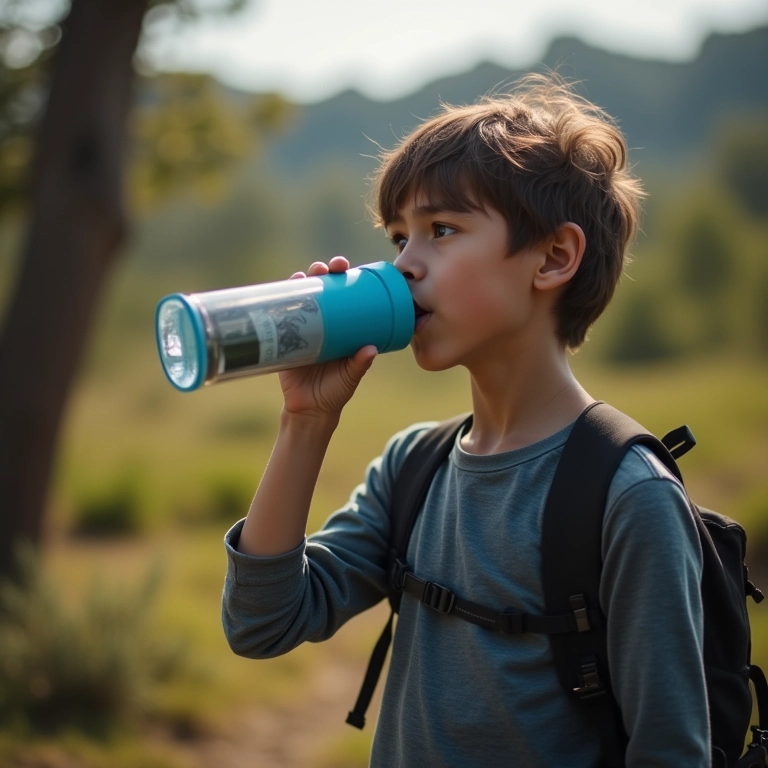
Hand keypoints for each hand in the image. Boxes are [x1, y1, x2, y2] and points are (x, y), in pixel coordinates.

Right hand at [278, 257, 377, 422]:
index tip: (349, 269)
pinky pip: (280, 316)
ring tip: (305, 274)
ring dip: (302, 280)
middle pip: (322, 289)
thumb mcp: (349, 377)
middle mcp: (322, 322)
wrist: (309, 410)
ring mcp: (302, 328)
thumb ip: (358, 365)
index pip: (344, 295)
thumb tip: (370, 349)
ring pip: (301, 297)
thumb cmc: (335, 392)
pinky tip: (282, 288)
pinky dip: (279, 301)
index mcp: (341, 327)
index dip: (346, 279)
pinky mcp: (283, 338)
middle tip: (331, 267)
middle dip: (325, 272)